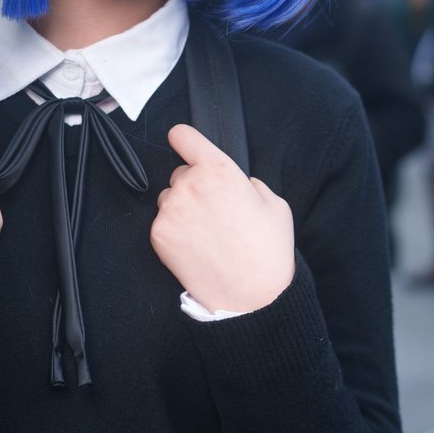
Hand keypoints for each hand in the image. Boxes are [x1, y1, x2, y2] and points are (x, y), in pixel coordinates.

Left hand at [150, 124, 294, 313]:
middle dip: (194, 186)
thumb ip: (250, 183)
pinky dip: (174, 232)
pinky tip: (196, 247)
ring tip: (207, 234)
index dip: (183, 139)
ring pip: (170, 199)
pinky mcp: (158, 234)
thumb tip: (238, 182)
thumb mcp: (274, 204)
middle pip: (180, 173)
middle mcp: (189, 185)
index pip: (184, 136)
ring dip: (182, 209)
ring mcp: (170, 210)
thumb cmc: (268, 250)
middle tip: (215, 212)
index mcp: (219, 170)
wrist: (251, 296)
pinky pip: (163, 223)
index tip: (182, 142)